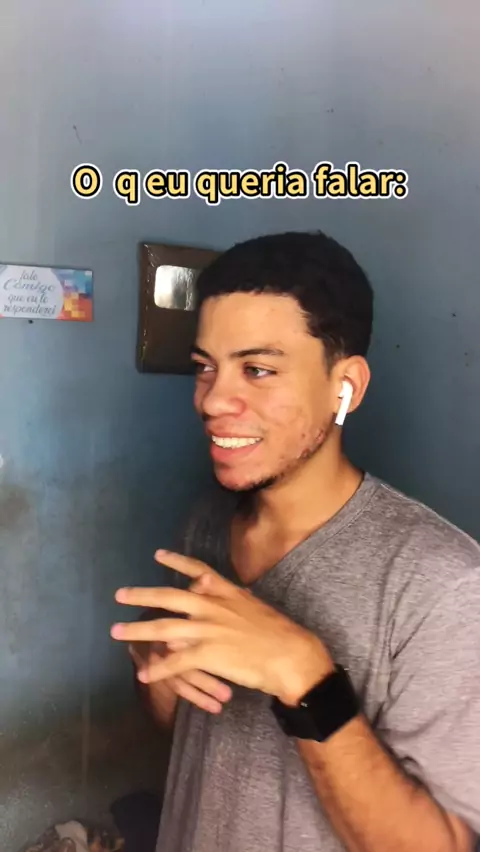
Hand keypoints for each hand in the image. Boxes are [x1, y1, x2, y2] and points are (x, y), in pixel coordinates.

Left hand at [112, 550, 333, 705]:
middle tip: (119, 595)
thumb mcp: (253, 604)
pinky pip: (176, 662)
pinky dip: (158, 670)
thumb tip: (211, 589)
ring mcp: (207, 629)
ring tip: (116, 632)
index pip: (196, 570)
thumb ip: (230, 597)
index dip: (176, 562)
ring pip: (163, 628)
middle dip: (141, 595)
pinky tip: (145, 675)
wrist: (290, 654)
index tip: (157, 554)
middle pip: (169, 597)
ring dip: (137, 631)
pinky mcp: (208, 654)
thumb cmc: (277, 631)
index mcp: (225, 592)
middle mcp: (211, 606)